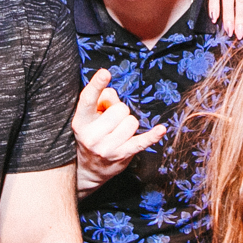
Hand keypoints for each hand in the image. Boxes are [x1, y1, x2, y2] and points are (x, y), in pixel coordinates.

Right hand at [72, 69, 166, 194]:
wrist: (89, 169)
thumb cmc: (92, 135)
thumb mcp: (89, 118)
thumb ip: (101, 101)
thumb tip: (113, 97)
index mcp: (80, 122)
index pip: (88, 99)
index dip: (96, 84)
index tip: (105, 72)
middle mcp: (92, 136)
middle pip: (119, 109)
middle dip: (119, 111)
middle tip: (110, 121)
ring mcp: (107, 147)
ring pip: (131, 122)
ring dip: (128, 124)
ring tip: (117, 132)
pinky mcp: (123, 155)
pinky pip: (142, 141)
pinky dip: (153, 136)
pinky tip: (162, 129)